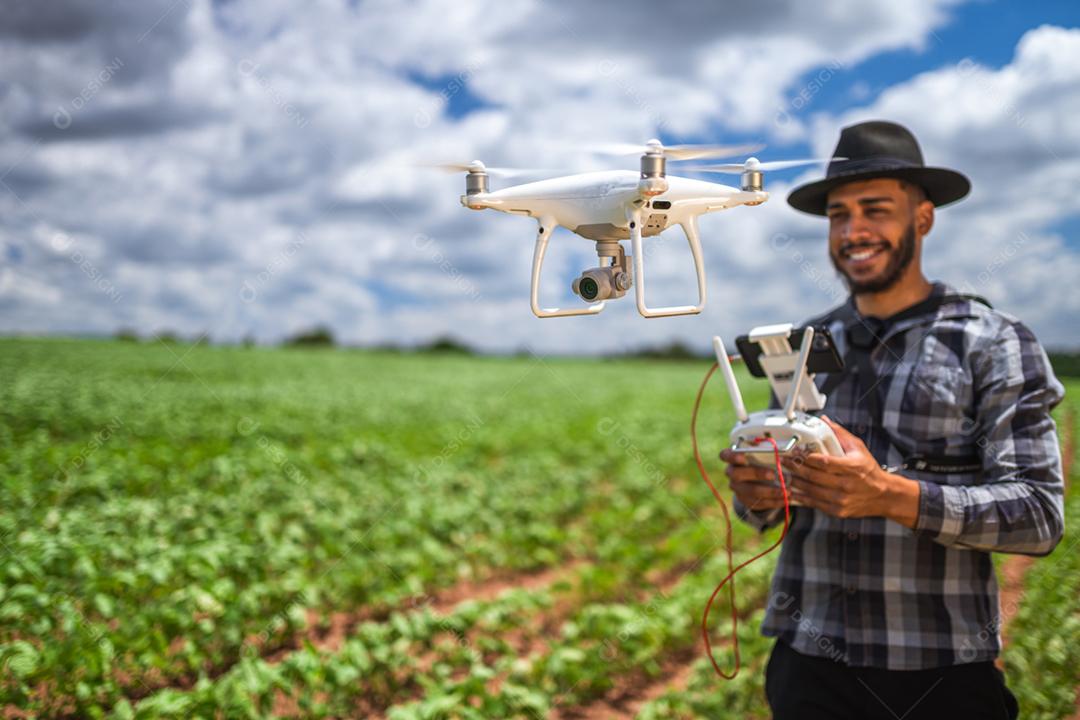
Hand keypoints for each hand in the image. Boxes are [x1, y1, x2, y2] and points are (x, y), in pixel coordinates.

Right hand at [719, 447, 787, 512]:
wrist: (757, 480)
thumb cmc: (759, 460)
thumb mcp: (760, 453)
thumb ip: (764, 449)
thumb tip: (779, 446)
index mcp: (732, 458)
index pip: (725, 455)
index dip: (732, 457)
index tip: (742, 457)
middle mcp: (732, 473)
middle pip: (737, 474)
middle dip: (756, 474)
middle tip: (773, 474)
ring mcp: (737, 488)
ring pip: (750, 491)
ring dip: (770, 491)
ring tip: (786, 491)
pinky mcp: (746, 501)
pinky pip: (759, 503)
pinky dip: (774, 501)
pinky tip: (786, 499)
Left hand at [779, 417, 919, 526]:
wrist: (883, 495)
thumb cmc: (869, 470)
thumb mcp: (858, 448)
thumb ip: (840, 434)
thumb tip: (824, 421)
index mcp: (852, 467)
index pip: (824, 462)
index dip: (806, 457)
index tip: (795, 451)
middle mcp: (846, 484)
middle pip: (814, 476)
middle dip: (795, 467)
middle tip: (784, 461)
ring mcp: (841, 499)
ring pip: (811, 490)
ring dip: (795, 481)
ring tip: (785, 473)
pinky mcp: (837, 510)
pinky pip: (814, 503)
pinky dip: (801, 496)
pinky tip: (792, 490)